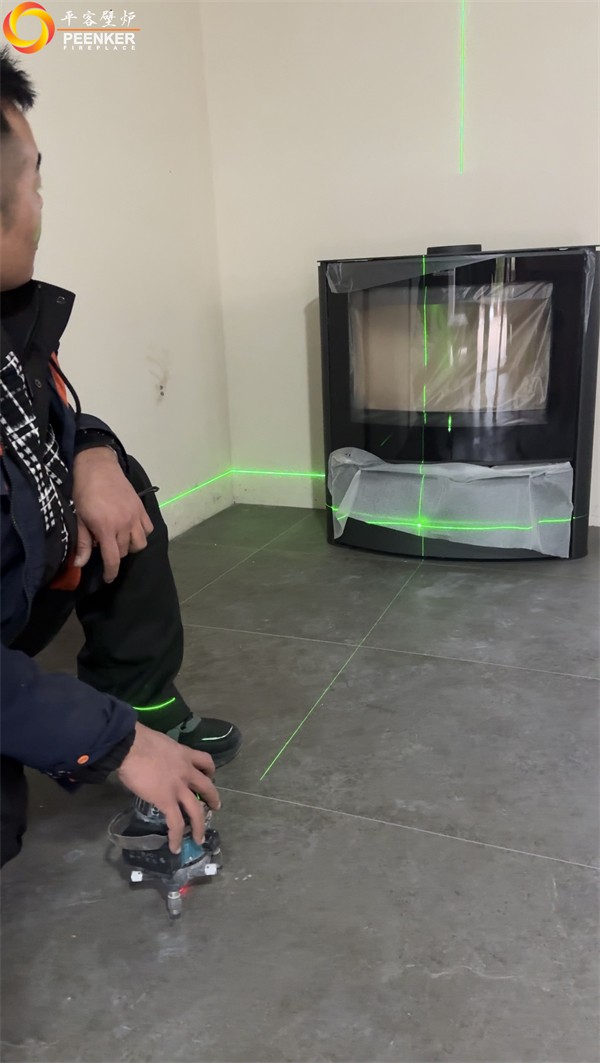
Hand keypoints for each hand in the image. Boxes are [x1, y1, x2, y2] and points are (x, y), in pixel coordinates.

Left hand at [72, 447, 153, 581]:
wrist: (97, 466)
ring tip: (120, 540)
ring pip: (140, 543)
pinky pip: (148, 529)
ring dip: (130, 546)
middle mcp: (125, 524)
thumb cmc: (83, 492)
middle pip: (124, 551)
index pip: (113, 559)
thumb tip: (80, 564)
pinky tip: (131, 529)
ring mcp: (136, 516)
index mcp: (107, 528)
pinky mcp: (141, 508)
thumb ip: (83, 542)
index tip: (108, 579)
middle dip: (115, 554)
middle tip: (104, 545)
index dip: (111, 573)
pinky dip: (141, 533)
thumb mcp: (79, 518)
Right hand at [117, 723, 219, 853]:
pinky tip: (175, 847)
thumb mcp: (159, 742)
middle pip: (207, 787)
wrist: (131, 746)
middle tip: (215, 806)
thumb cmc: (138, 740)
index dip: (210, 771)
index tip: (209, 776)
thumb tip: (154, 759)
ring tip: (200, 838)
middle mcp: (186, 772)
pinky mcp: (166, 801)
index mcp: (184, 754)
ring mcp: (178, 788)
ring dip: (200, 825)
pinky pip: (176, 823)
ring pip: (196, 810)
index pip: (205, 761)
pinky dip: (177, 837)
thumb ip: (163, 753)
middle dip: (213, 798)